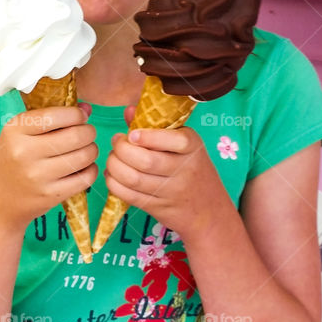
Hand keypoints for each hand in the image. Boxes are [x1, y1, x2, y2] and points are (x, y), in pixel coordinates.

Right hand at [0, 105, 97, 232]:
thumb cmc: (10, 160)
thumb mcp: (19, 134)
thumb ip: (50, 118)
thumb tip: (87, 108)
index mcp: (15, 130)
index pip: (56, 115)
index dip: (76, 114)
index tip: (80, 117)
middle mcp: (24, 152)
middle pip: (76, 136)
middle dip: (89, 132)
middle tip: (87, 134)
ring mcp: (38, 176)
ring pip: (84, 156)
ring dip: (92, 150)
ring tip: (86, 150)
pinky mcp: (50, 195)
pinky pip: (85, 178)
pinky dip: (91, 170)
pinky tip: (84, 167)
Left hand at [104, 109, 224, 241]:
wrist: (208, 210)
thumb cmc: (191, 169)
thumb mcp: (183, 145)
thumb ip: (155, 126)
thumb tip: (129, 111)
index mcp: (192, 147)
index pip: (175, 141)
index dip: (148, 137)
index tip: (132, 134)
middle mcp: (184, 169)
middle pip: (146, 161)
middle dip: (122, 150)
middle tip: (117, 143)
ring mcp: (171, 191)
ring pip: (134, 179)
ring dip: (114, 166)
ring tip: (113, 158)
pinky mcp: (158, 208)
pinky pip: (129, 196)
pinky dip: (114, 184)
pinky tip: (113, 175)